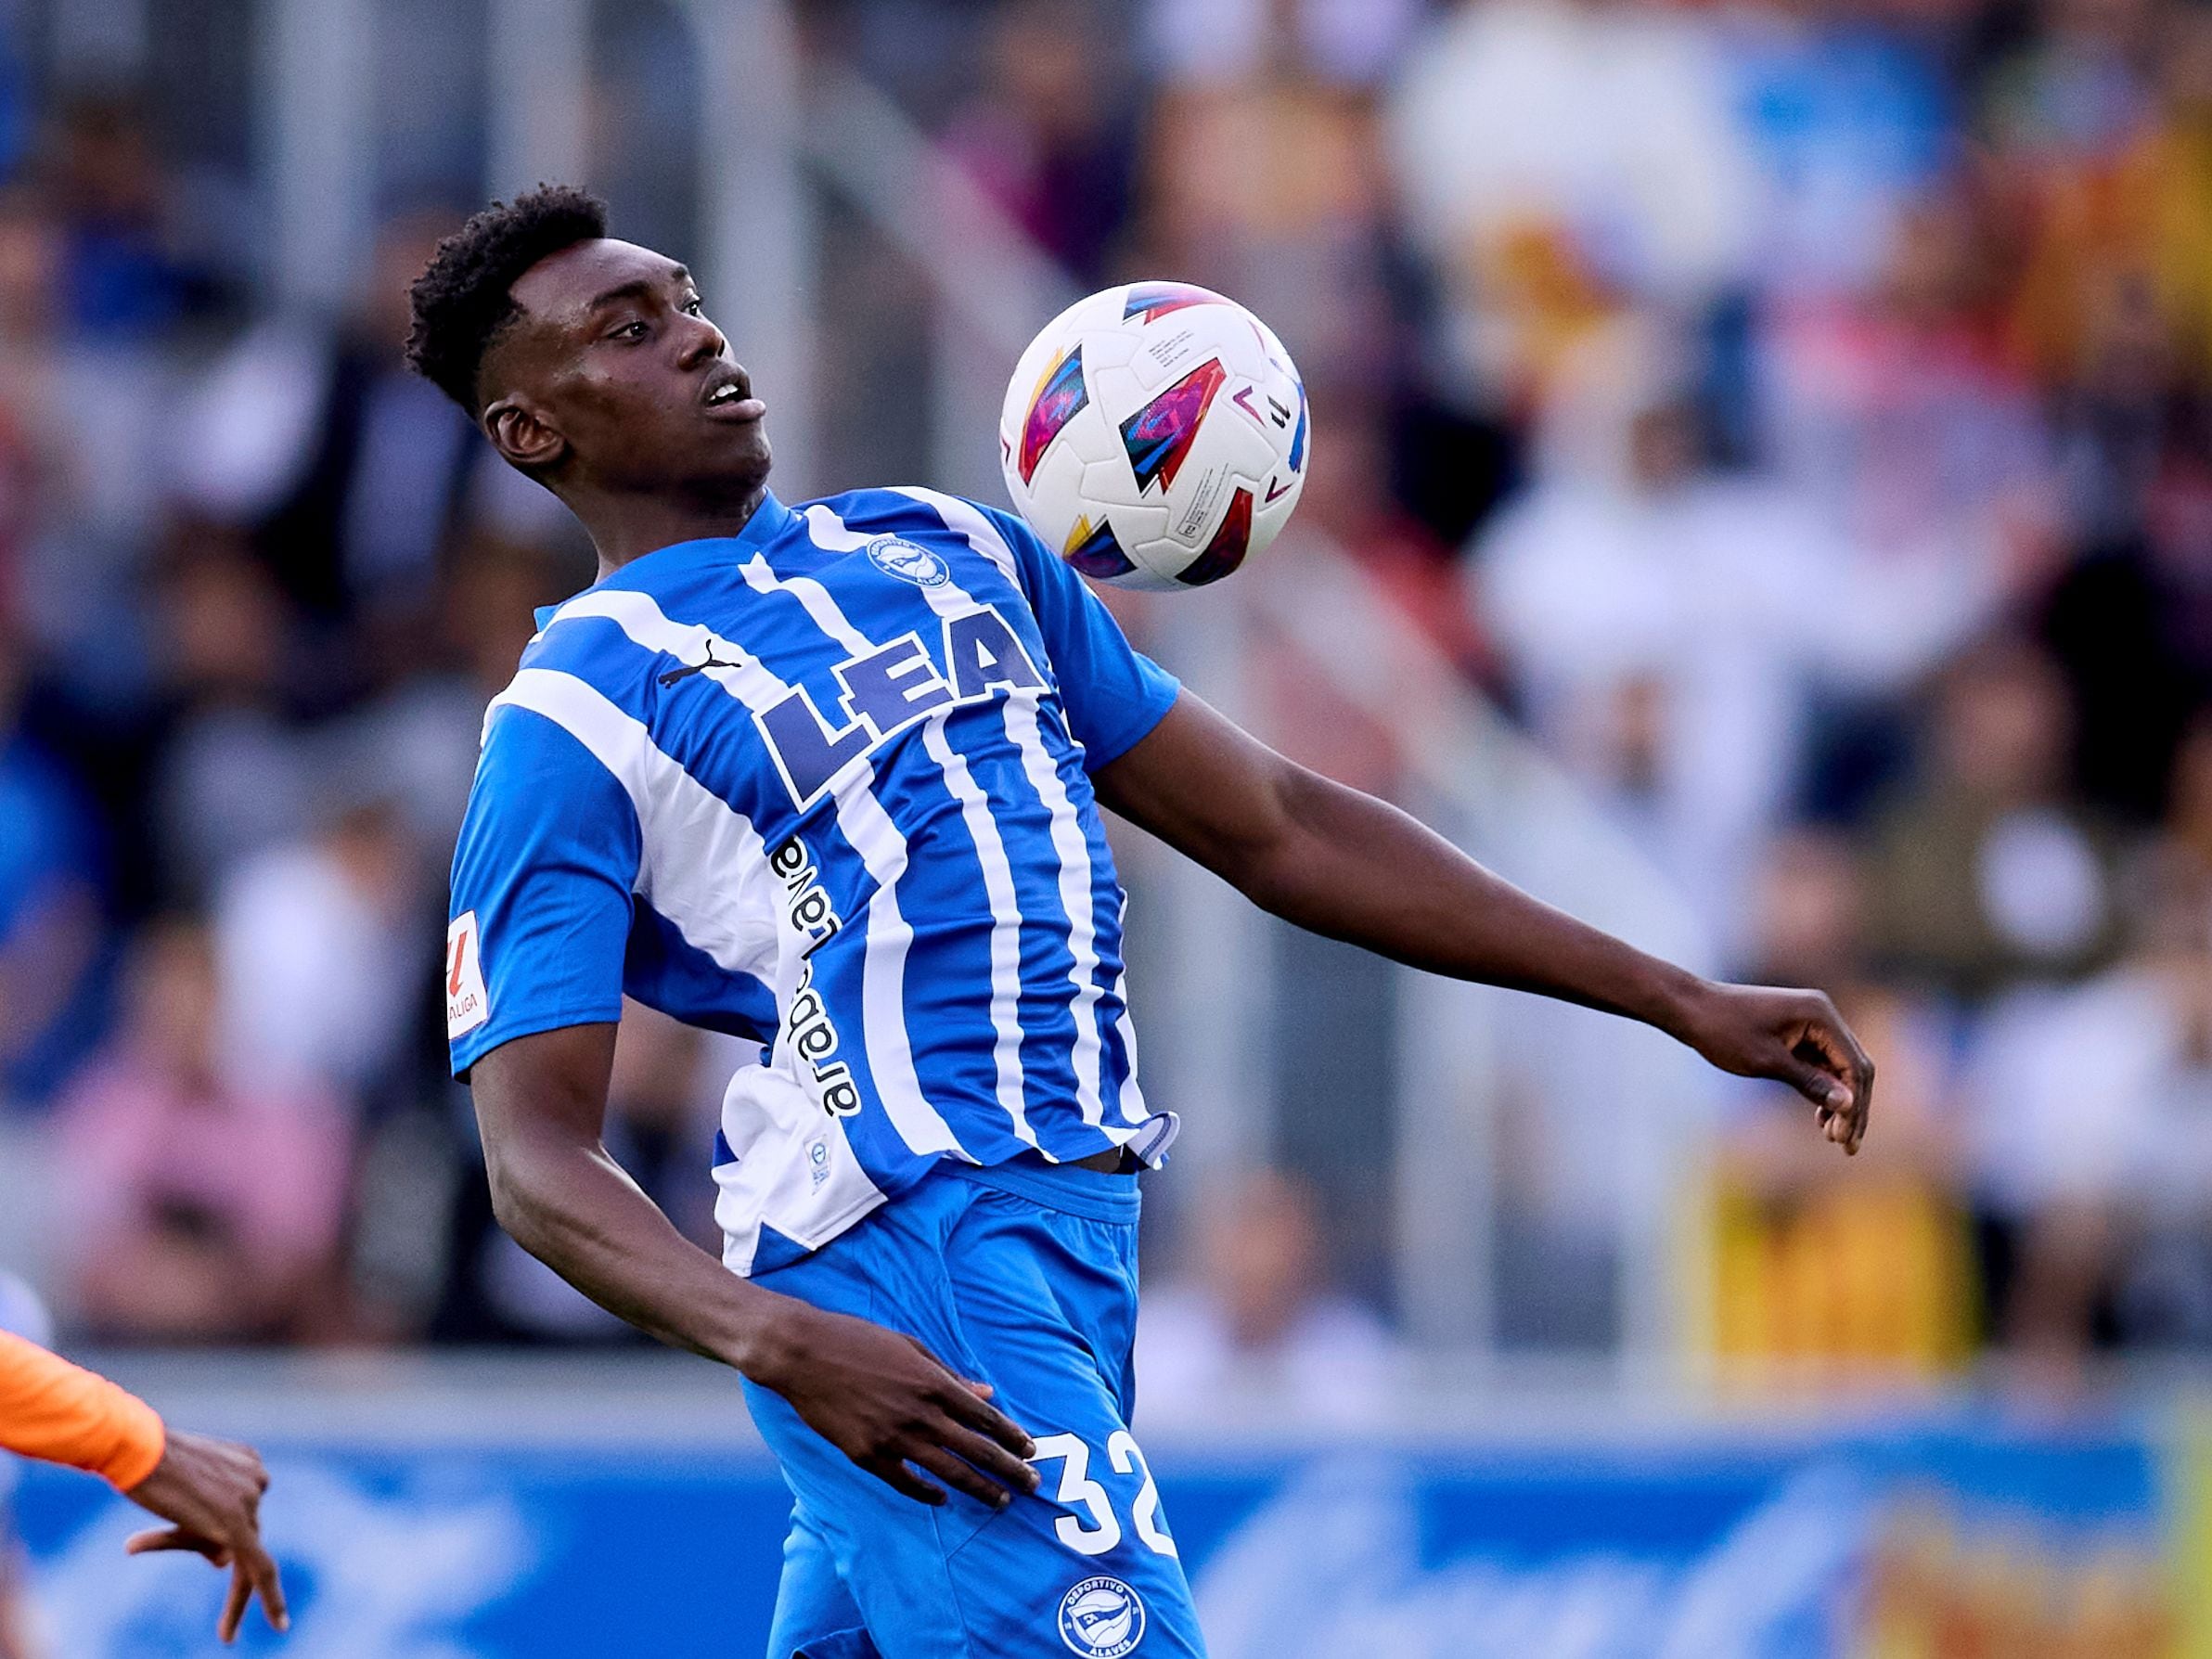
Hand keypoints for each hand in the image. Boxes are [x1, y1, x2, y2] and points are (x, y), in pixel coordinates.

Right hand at [123, 1430, 287, 1642]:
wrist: (138, 1448)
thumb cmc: (148, 1468)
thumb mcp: (180, 1497)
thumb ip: (202, 1529)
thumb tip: (223, 1563)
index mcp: (248, 1464)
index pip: (246, 1511)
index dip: (238, 1539)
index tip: (236, 1560)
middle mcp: (257, 1480)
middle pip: (245, 1533)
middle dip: (229, 1570)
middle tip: (228, 1628)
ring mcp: (250, 1501)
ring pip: (234, 1548)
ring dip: (205, 1560)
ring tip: (191, 1586)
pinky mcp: (236, 1525)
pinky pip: (260, 1567)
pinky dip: (270, 1597)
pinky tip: (279, 1625)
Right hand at [742, 1299, 1041, 1509]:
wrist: (803, 1353)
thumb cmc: (858, 1340)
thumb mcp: (911, 1346)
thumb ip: (950, 1373)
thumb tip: (986, 1391)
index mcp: (933, 1383)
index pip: (985, 1417)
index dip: (1011, 1436)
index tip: (1030, 1449)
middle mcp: (920, 1414)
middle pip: (976, 1450)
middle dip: (1009, 1469)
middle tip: (1032, 1484)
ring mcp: (893, 1438)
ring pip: (948, 1473)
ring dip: (979, 1489)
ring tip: (1001, 1501)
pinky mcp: (867, 1455)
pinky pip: (906, 1483)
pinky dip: (927, 1494)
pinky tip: (943, 1500)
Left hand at [1674, 980, 1873, 1154]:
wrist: (1690, 1008)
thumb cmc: (1724, 1032)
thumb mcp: (1767, 1062)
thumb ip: (1810, 1083)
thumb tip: (1848, 1105)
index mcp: (1820, 1015)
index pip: (1854, 1066)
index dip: (1854, 1106)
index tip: (1845, 1140)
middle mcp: (1822, 1014)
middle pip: (1853, 1067)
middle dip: (1852, 1108)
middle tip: (1847, 1146)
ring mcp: (1811, 1022)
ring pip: (1839, 1068)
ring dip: (1839, 1101)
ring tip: (1832, 1137)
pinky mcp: (1798, 1032)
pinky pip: (1821, 1064)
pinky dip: (1823, 1089)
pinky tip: (1819, 1118)